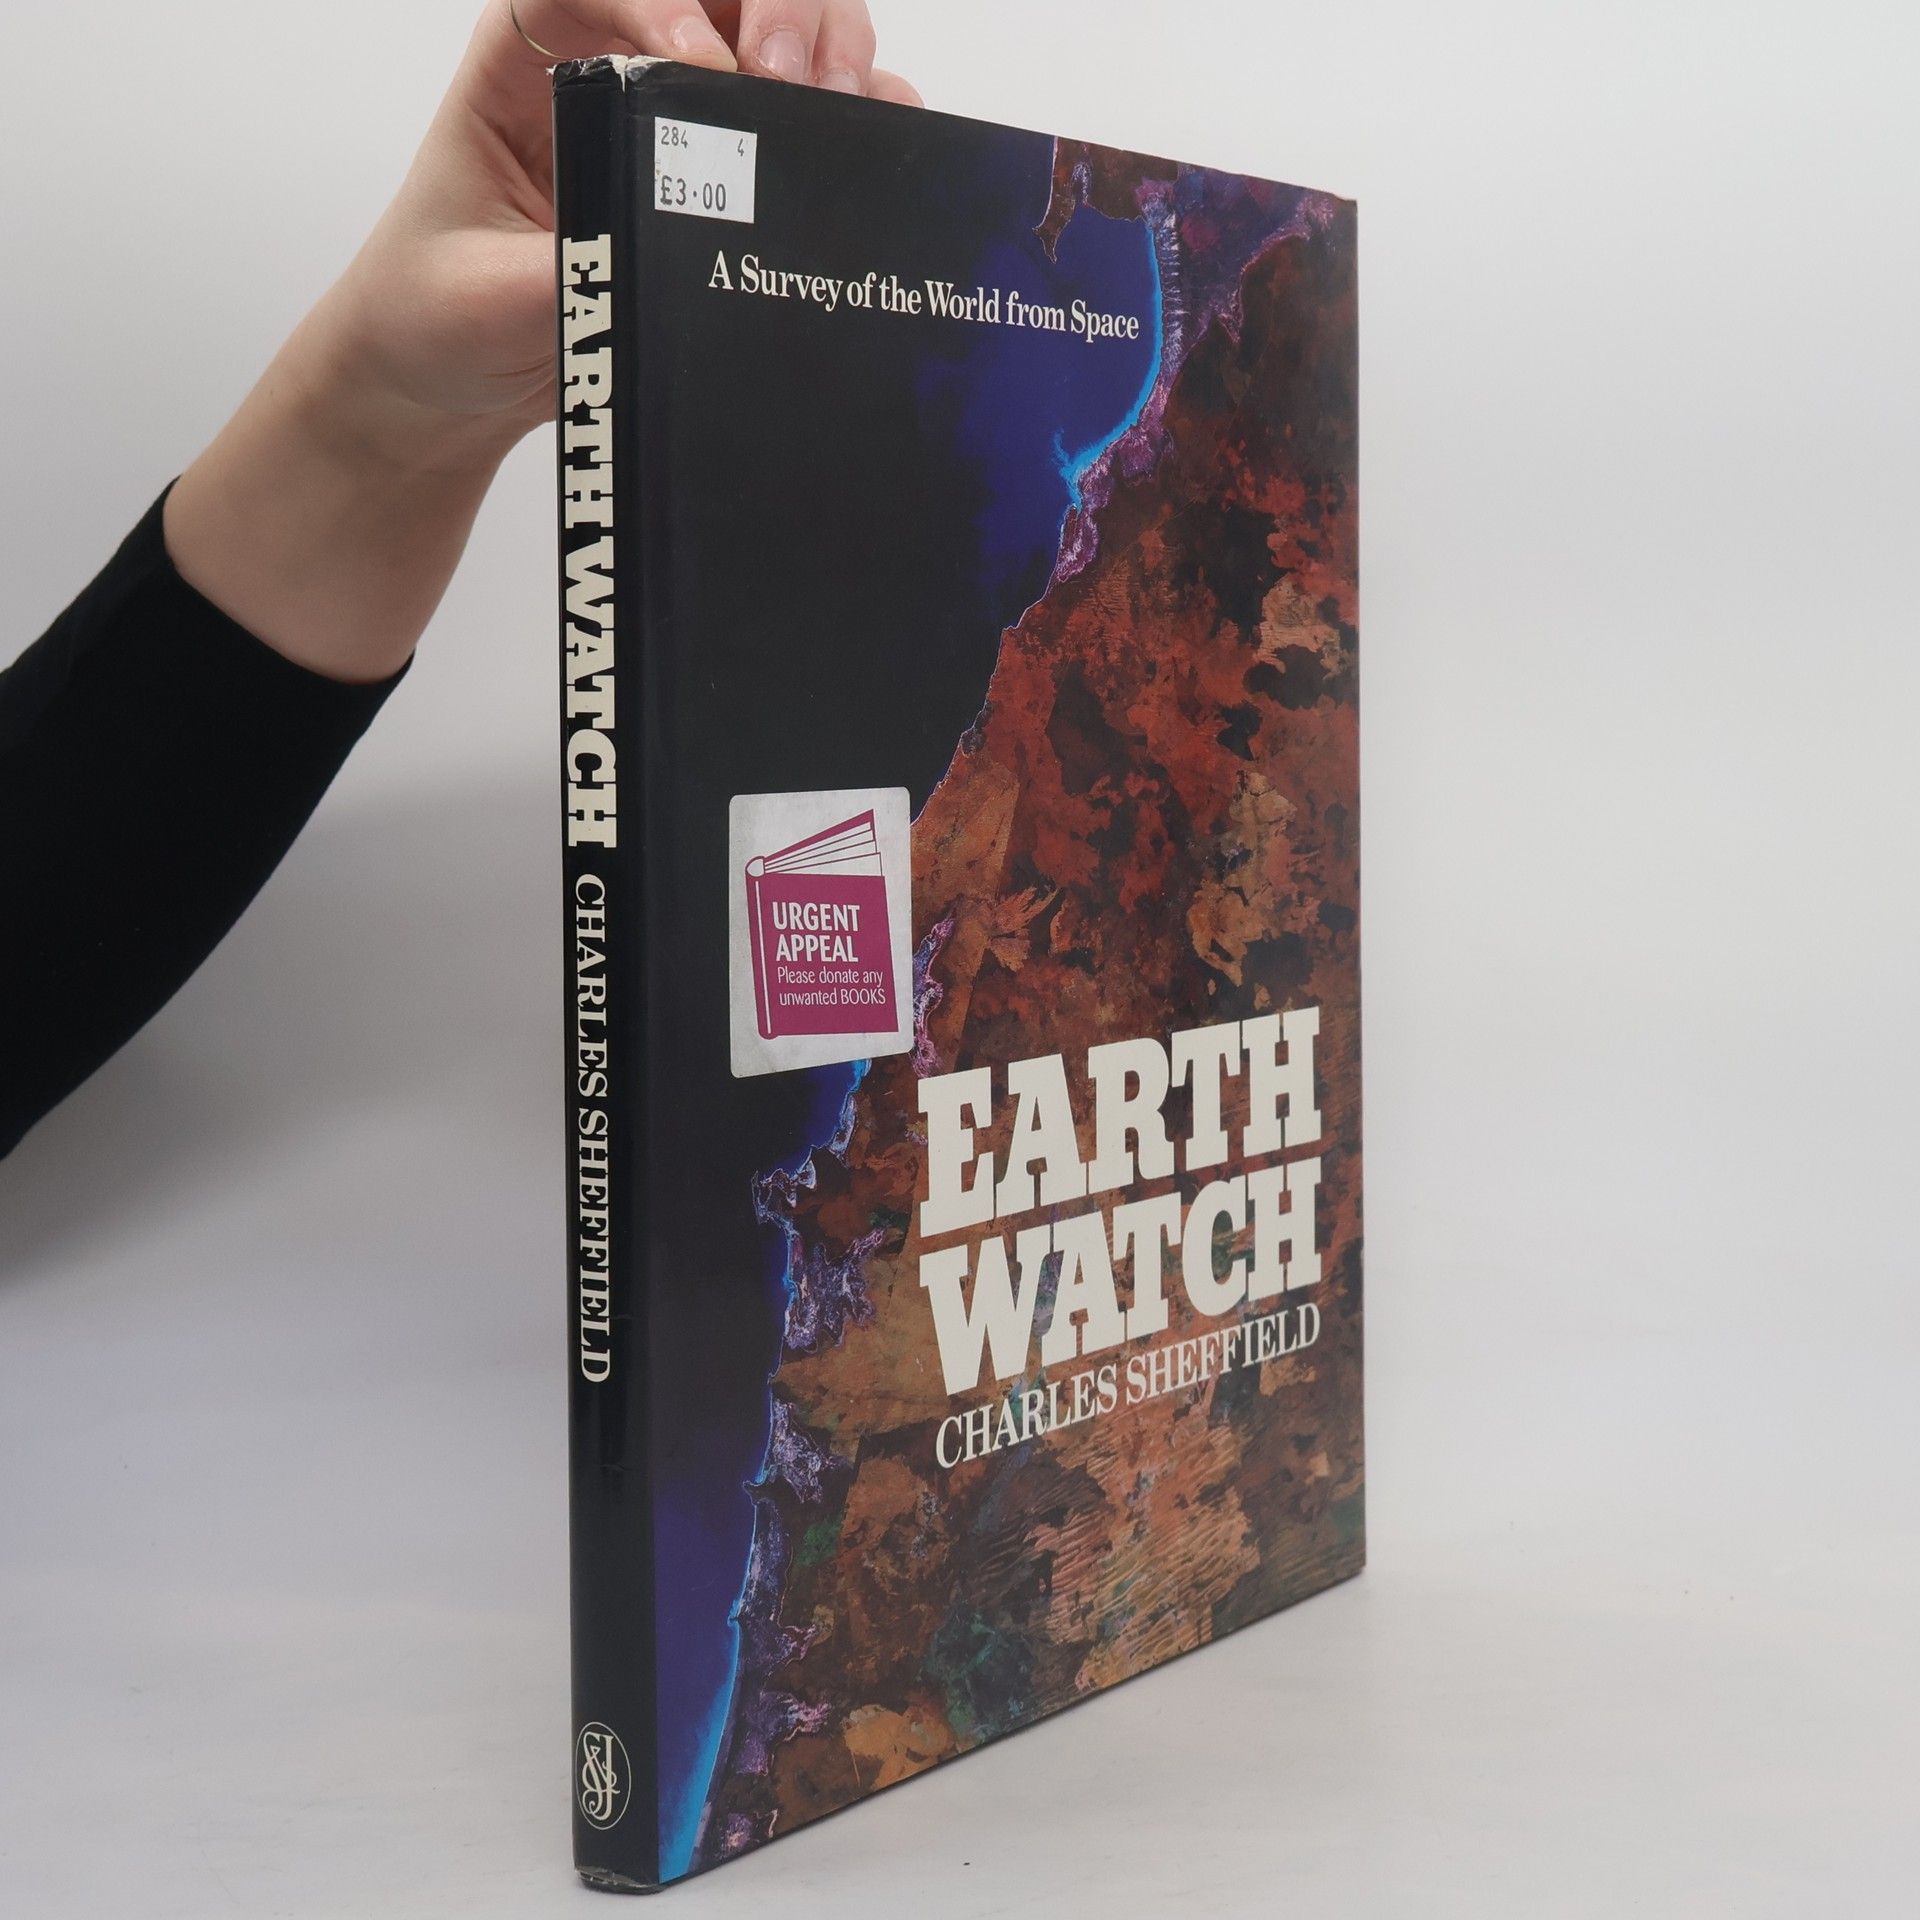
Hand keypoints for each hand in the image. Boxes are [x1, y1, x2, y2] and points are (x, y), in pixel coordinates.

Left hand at [165, 1, 918, 683]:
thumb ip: (570, 268)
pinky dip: (859, 121)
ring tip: (836, 107)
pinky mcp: (730, 179)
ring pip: (783, 28)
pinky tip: (867, 151)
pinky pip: (813, 120)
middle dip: (778, 5)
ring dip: (829, 47)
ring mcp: (682, 114)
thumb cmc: (438, 313)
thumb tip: (662, 254)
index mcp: (535, 48)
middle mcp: (618, 57)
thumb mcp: (484, 296)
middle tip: (790, 77)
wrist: (446, 379)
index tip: (702, 64)